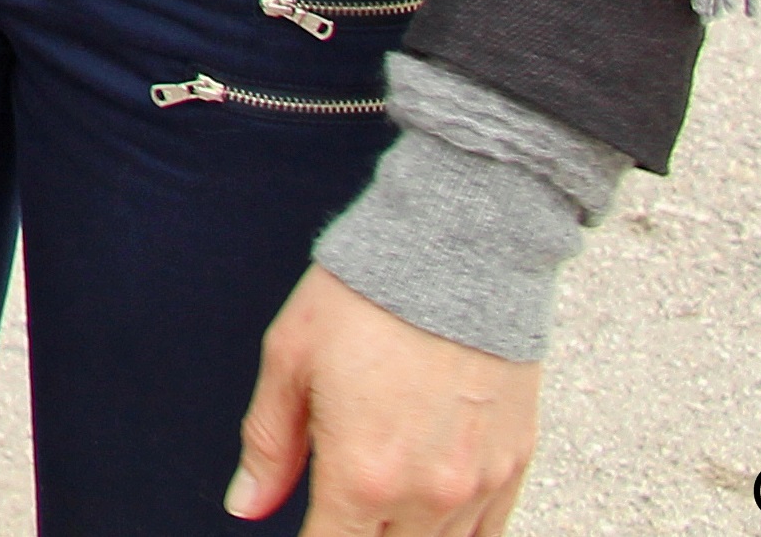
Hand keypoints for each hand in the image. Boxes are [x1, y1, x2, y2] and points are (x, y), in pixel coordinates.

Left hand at [230, 267, 536, 532]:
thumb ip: (268, 444)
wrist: (458, 252)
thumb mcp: (290, 359)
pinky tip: (427, 517)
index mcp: (362, 474)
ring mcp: (478, 486)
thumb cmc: (366, 298)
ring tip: (378, 507)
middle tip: (338, 509)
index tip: (305, 528)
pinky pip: (490, 535)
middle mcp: (427, 495)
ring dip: (404, 536)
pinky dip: (457, 534)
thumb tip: (245, 505)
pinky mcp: (515, 466)